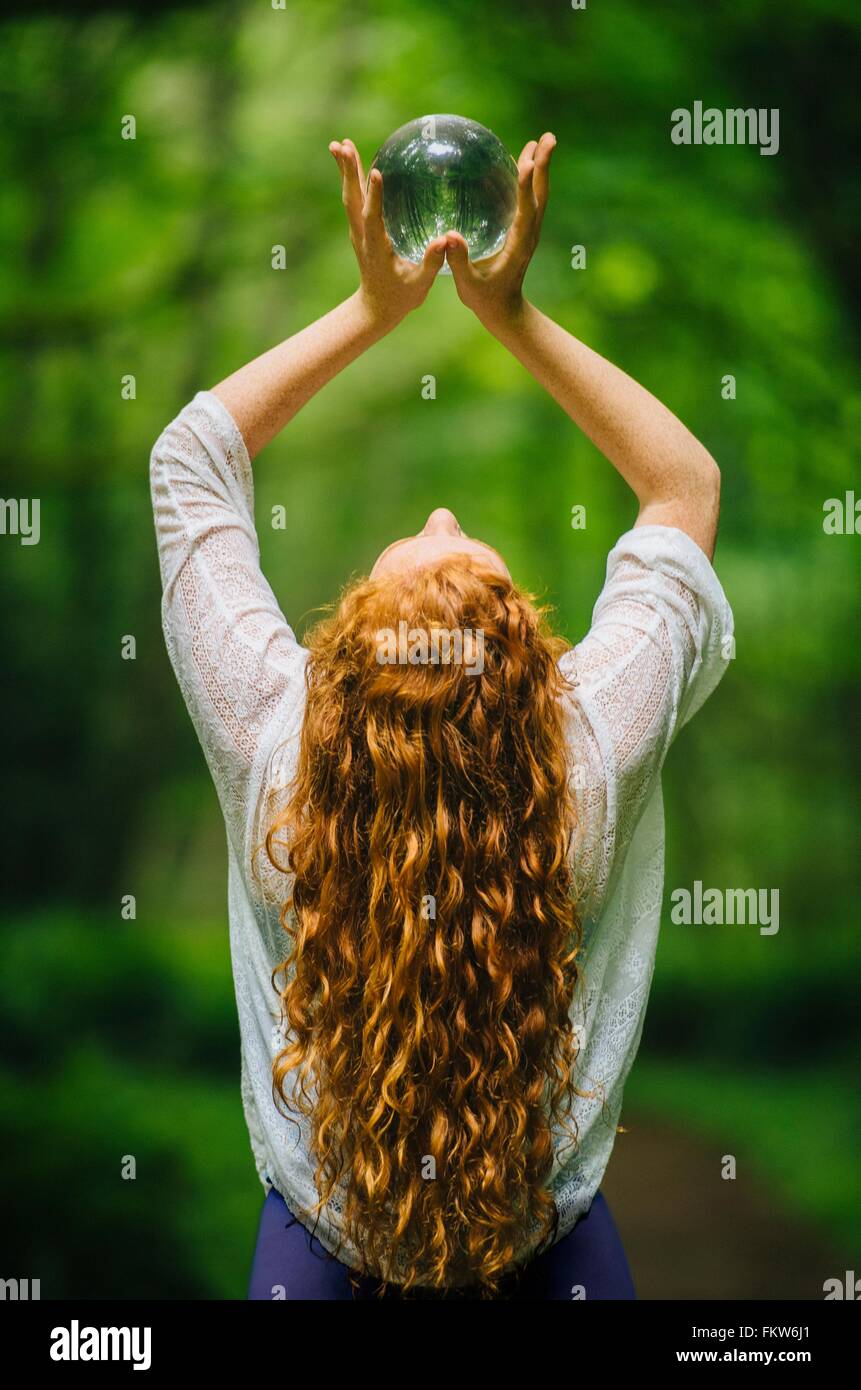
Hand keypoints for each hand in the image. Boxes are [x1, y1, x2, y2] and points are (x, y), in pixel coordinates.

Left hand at [330, 138, 447, 328]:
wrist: (376, 308)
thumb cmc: (401, 298)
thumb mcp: (420, 284)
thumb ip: (431, 262)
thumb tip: (445, 240)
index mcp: (376, 247)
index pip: (373, 217)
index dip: (374, 195)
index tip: (375, 171)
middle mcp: (362, 236)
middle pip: (352, 199)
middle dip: (348, 171)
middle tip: (341, 145)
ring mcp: (358, 232)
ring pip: (349, 196)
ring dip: (345, 170)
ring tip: (339, 144)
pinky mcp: (359, 230)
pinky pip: (354, 200)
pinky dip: (351, 180)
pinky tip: (353, 163)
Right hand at [443, 132, 555, 328]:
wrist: (504, 310)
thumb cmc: (484, 299)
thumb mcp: (468, 285)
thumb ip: (460, 261)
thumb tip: (449, 236)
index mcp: (518, 244)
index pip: (525, 209)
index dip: (526, 186)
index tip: (527, 162)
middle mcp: (529, 233)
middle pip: (540, 194)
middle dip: (544, 166)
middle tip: (548, 138)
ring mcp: (528, 231)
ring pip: (538, 194)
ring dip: (541, 168)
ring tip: (540, 141)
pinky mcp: (524, 231)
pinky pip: (529, 200)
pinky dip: (529, 179)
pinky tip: (521, 165)